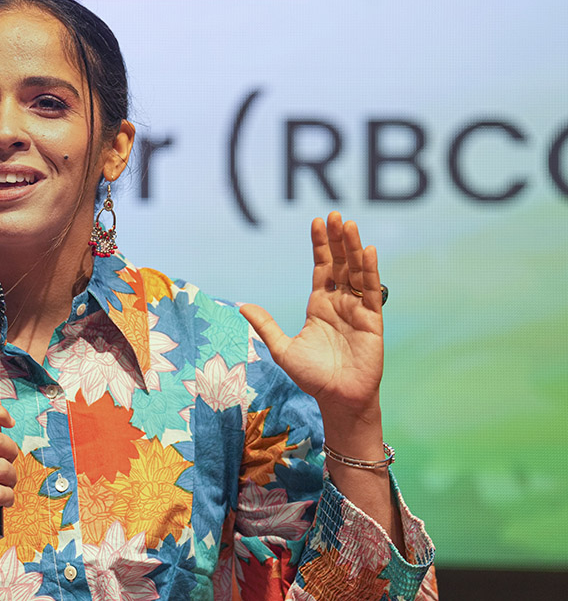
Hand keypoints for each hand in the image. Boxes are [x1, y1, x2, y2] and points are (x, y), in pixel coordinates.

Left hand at [240, 211, 383, 418]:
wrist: (337, 399)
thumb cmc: (312, 377)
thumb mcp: (282, 349)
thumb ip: (266, 325)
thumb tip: (241, 305)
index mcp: (319, 306)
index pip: (322, 268)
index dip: (320, 246)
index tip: (317, 222)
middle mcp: (339, 303)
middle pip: (340, 264)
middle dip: (337, 240)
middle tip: (334, 215)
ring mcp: (357, 310)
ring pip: (356, 273)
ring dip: (353, 249)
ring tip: (349, 225)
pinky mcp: (372, 321)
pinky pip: (371, 292)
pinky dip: (370, 271)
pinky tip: (368, 252)